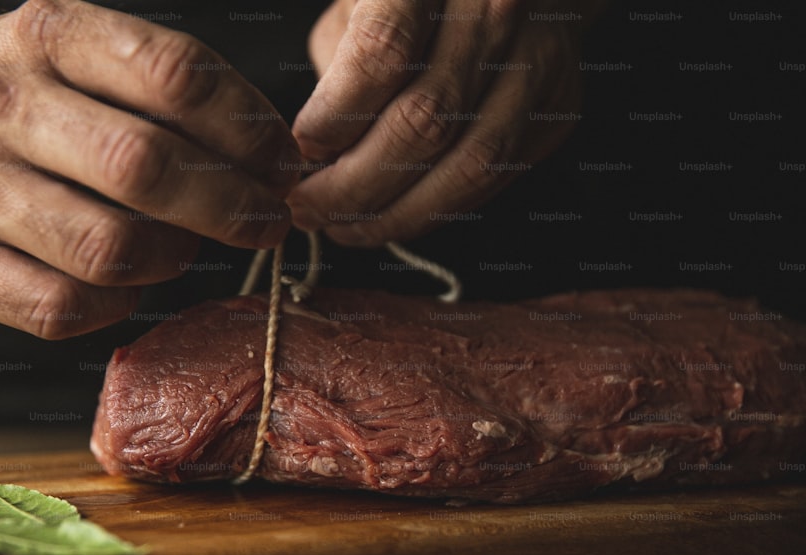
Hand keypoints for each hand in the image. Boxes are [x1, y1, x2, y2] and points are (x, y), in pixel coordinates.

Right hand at [0, 0, 299, 337]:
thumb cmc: (23, 94)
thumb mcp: (83, 56)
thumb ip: (167, 95)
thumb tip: (271, 164)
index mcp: (45, 35)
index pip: (174, 76)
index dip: (248, 128)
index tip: (283, 161)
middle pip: (143, 167)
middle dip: (232, 205)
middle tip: (268, 221)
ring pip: (108, 248)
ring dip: (175, 256)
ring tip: (186, 246)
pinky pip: (62, 308)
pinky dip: (118, 302)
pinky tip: (127, 280)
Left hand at [287, 0, 587, 244]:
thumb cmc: (415, 3)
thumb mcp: (359, 6)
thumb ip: (339, 70)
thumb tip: (315, 154)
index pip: (383, 54)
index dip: (336, 114)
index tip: (301, 147)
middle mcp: (496, 9)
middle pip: (425, 120)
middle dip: (355, 182)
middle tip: (308, 208)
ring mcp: (538, 62)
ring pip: (468, 165)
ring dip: (396, 213)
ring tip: (343, 227)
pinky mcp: (557, 111)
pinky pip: (493, 180)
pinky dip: (436, 209)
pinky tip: (391, 216)